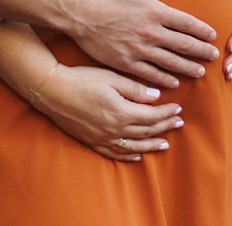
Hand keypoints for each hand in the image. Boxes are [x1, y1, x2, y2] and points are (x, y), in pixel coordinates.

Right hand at [34, 63, 183, 160]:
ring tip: (166, 142)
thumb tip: (156, 96)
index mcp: (122, 112)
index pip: (152, 116)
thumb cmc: (82, 79)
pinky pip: (116, 153)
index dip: (167, 113)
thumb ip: (135, 89)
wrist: (52, 90)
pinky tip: (137, 154)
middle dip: (165, 126)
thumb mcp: (110, 77)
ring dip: (152, 144)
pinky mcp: (93, 142)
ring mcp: (104, 138)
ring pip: (135, 145)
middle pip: (147, 131)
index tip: (179, 108)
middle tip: (179, 123)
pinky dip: (130, 154)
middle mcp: (115, 129)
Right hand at [65, 0, 218, 88]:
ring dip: (188, 68)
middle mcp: (150, 32)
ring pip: (171, 63)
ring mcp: (138, 49)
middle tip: (214, 56)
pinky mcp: (125, 62)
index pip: (186, 23)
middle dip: (201, 51)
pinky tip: (174, 82)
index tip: (212, 35)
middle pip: (183, 45)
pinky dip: (165, 79)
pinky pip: (151, 74)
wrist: (75, 9)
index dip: (202, 30)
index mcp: (153, 10)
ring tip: (200, 72)